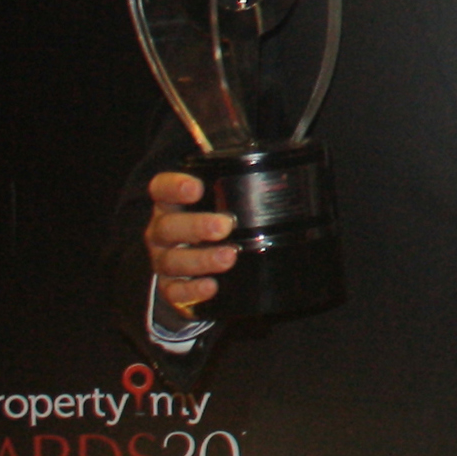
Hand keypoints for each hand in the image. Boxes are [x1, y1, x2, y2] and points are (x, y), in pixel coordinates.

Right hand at [144, 169, 235, 318]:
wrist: (197, 265)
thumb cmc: (216, 222)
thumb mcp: (225, 201)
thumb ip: (246, 184)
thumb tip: (295, 163)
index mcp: (172, 204)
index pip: (162, 189)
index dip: (174, 186)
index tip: (196, 188)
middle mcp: (163, 231)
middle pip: (167, 226)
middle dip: (196, 225)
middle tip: (224, 226)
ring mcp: (164, 260)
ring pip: (171, 260)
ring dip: (201, 259)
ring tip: (228, 257)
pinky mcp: (170, 288)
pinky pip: (174, 292)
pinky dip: (192, 290)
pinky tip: (211, 287)